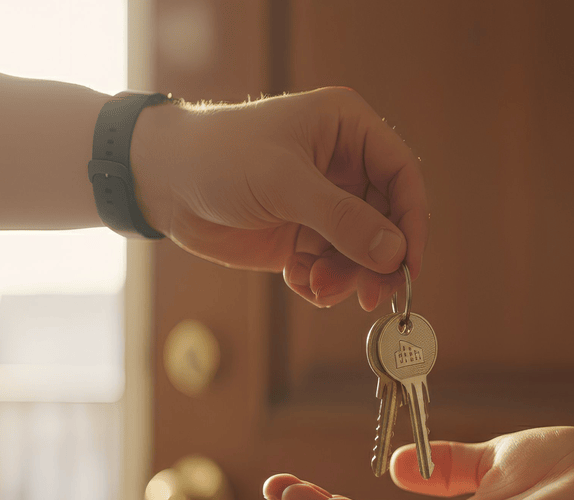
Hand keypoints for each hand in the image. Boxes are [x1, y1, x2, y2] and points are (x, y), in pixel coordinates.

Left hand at [131, 87, 427, 309]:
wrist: (162, 182)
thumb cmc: (219, 158)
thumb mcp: (285, 184)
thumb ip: (342, 219)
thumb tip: (394, 253)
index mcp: (348, 129)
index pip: (402, 176)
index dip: (411, 221)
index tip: (408, 265)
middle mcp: (344, 165)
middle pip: (385, 221)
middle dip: (375, 260)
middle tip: (369, 296)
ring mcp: (323, 202)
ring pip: (359, 251)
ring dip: (345, 276)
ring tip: (317, 287)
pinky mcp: (303, 234)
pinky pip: (331, 266)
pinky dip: (320, 282)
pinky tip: (299, 282)